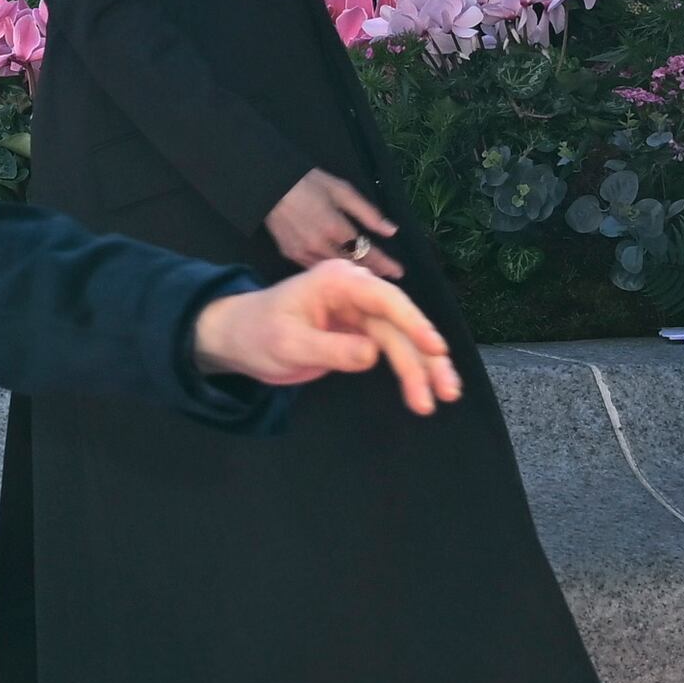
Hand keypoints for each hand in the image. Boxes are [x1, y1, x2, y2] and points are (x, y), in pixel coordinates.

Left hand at [194, 257, 461, 414]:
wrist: (237, 339)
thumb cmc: (256, 333)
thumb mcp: (288, 344)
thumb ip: (331, 349)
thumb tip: (373, 354)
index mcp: (338, 282)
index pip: (385, 300)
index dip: (415, 324)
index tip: (436, 348)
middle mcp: (356, 292)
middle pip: (401, 324)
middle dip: (425, 357)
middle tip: (446, 390)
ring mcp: (360, 313)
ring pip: (401, 341)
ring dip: (421, 370)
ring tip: (438, 400)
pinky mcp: (359, 333)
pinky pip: (391, 351)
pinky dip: (407, 371)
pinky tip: (422, 392)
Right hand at [264, 165, 401, 278]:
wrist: (268, 185)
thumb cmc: (308, 183)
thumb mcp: (342, 191)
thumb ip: (368, 213)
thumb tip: (391, 231)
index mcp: (335, 228)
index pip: (366, 252)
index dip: (385, 263)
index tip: (399, 271)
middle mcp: (320, 245)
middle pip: (352, 266)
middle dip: (373, 272)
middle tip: (389, 278)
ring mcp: (304, 253)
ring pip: (334, 270)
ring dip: (352, 274)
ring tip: (369, 276)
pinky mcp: (291, 255)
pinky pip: (316, 268)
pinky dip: (330, 270)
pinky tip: (341, 272)